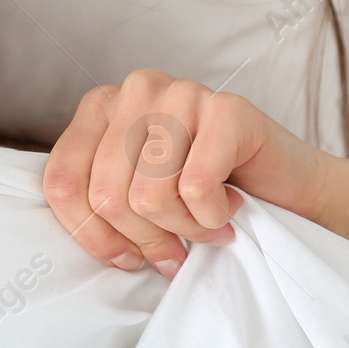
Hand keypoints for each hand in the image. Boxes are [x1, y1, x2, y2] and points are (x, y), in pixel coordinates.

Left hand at [43, 68, 338, 278]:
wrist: (285, 186)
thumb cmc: (203, 192)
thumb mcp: (134, 194)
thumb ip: (100, 201)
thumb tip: (86, 235)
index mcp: (100, 106)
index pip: (63, 182)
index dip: (91, 236)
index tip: (125, 258)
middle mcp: (136, 89)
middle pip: (108, 195)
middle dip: (145, 240)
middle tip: (176, 250)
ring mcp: (182, 92)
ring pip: (149, 197)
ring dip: (184, 230)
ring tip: (206, 224)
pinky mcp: (228, 109)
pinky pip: (196, 189)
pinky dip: (214, 217)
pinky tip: (230, 206)